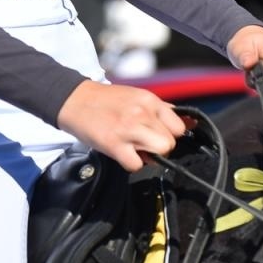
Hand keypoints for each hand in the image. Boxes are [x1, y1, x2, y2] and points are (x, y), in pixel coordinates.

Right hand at [55, 80, 187, 171]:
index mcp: (149, 100)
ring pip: (160, 152)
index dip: (171, 135)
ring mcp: (129, 129)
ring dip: (149, 156)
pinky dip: (131, 163)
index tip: (159, 136)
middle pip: (171, 143)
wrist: (75, 100)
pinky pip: (137, 165)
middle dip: (160, 147)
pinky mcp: (115, 144)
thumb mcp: (136, 97)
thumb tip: (187, 124)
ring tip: (134, 148)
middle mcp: (142, 113)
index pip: (179, 126)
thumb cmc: (106, 101)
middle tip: (144, 143)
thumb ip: (159, 111)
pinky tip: (122, 153)